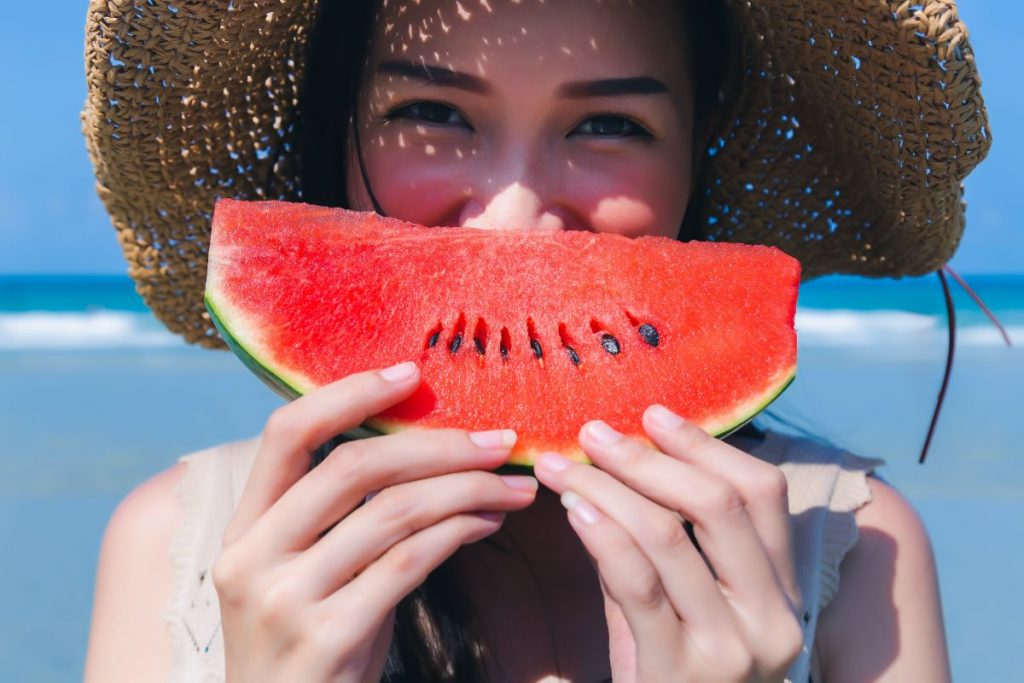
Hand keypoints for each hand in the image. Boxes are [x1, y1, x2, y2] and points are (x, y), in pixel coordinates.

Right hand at [211, 362, 537, 681]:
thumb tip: (426, 451)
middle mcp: (252, 558)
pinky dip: (460, 532)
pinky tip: (489, 523)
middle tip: (498, 439)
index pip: (286, 433)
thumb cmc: (312, 648)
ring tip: (513, 485)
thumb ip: (344, 518)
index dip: (349, 393)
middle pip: (354, 466)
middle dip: (438, 445)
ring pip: (393, 511)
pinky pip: (410, 562)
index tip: (410, 373)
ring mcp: (284, 600)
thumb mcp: (309, 575)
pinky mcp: (327, 638)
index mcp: (244, 530)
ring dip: (467, 489)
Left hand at [534, 405, 802, 682]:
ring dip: (609, 487)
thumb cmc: (677, 671)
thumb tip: (624, 458)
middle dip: (649, 457)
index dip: (706, 444)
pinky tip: (571, 507)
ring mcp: (731, 648)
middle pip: (718, 503)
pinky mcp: (679, 671)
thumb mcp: (692, 605)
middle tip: (594, 432)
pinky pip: (634, 581)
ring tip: (564, 464)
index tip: (652, 414)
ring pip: (669, 534)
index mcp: (784, 590)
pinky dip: (600, 531)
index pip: (762, 493)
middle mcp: (772, 617)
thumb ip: (672, 543)